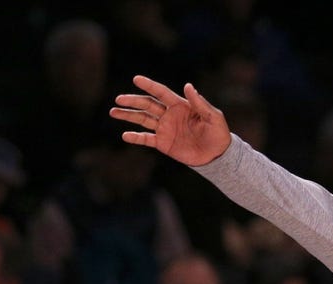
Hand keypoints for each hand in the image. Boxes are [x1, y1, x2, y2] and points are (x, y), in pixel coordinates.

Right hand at [110, 75, 231, 165]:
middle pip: (147, 105)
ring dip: (128, 115)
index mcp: (181, 106)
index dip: (149, 86)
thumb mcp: (213, 117)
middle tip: (119, 99)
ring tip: (113, 112)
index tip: (136, 79)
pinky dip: (135, 137)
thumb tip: (188, 85)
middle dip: (133, 101)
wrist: (217, 155)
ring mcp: (165, 128)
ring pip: (143, 119)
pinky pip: (146, 139)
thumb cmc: (218, 134)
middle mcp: (170, 115)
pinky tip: (125, 135)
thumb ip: (200, 103)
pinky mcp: (163, 143)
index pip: (162, 93)